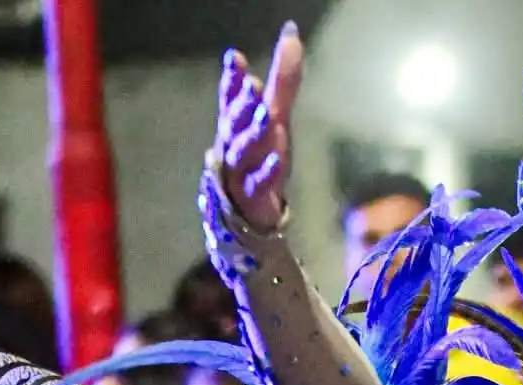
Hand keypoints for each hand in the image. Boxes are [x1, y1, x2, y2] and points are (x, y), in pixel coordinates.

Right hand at [216, 23, 302, 231]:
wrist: (252, 213)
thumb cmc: (262, 159)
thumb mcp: (277, 116)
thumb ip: (283, 78)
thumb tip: (291, 33)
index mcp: (237, 125)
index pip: (231, 99)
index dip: (232, 80)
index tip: (235, 58)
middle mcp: (234, 145)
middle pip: (234, 123)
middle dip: (242, 104)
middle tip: (253, 85)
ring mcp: (241, 172)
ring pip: (243, 152)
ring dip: (253, 134)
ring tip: (267, 117)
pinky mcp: (253, 198)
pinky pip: (259, 184)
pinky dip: (268, 171)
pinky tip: (278, 159)